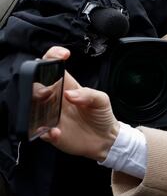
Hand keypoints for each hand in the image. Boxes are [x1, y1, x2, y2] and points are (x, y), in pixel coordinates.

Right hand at [39, 47, 120, 161]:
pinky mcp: (50, 132)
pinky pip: (40, 131)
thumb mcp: (101, 100)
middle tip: (47, 92)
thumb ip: (89, 94)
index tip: (62, 55)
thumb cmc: (101, 115)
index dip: (53, 57)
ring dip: (34, 108)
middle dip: (36, 86)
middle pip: (35, 85)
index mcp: (66, 86)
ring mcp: (50, 115)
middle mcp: (54, 99)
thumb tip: (70, 94)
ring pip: (31, 107)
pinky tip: (56, 132)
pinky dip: (45, 132)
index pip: (54, 67)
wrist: (105, 139)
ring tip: (48, 113)